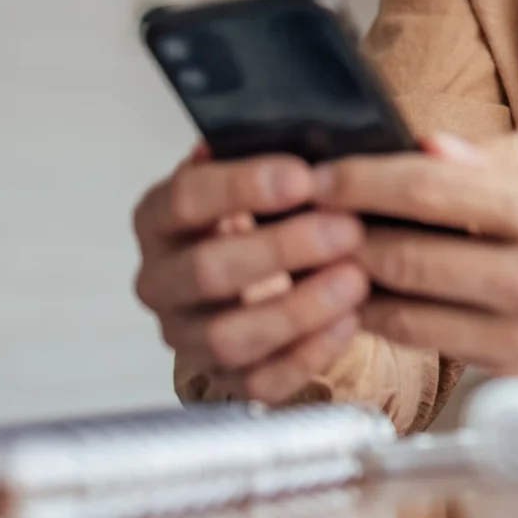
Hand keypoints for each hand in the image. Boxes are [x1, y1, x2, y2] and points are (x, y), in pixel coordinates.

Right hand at [132, 147, 369, 403]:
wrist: (266, 270)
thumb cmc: (266, 213)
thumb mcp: (263, 176)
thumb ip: (276, 154)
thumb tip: (318, 136)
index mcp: (161, 219)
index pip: (184, 199)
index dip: (243, 186)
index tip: (304, 176)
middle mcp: (162, 280)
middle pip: (206, 271)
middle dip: (282, 249)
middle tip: (346, 229)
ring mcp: (188, 335)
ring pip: (228, 337)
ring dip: (298, 308)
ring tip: (355, 279)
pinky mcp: (223, 378)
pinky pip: (259, 380)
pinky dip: (307, 354)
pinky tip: (348, 321)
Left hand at [312, 120, 517, 373]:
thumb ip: (488, 153)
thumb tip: (421, 149)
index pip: (425, 193)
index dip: (359, 183)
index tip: (320, 176)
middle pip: (401, 260)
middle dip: (340, 236)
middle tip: (306, 217)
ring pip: (403, 313)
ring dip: (354, 285)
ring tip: (327, 256)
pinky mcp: (517, 366)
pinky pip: (431, 343)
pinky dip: (394, 316)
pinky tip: (376, 289)